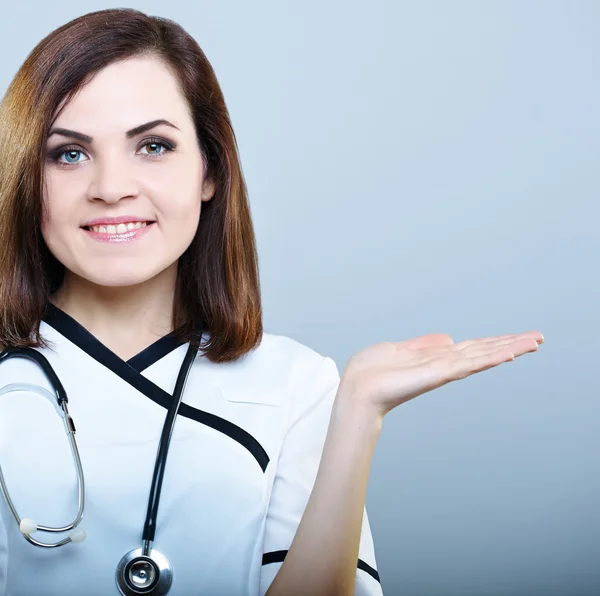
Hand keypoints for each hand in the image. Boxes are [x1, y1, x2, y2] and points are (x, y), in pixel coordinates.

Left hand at [338, 331, 543, 418]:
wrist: (357, 388)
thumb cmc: (371, 372)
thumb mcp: (400, 348)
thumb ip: (424, 344)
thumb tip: (450, 337)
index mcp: (436, 358)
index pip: (472, 348)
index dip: (494, 342)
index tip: (517, 337)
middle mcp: (445, 365)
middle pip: (484, 351)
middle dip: (511, 344)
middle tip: (539, 337)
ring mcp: (444, 371)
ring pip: (483, 356)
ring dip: (510, 348)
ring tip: (535, 341)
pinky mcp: (438, 374)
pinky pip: (469, 364)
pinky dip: (490, 357)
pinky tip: (509, 352)